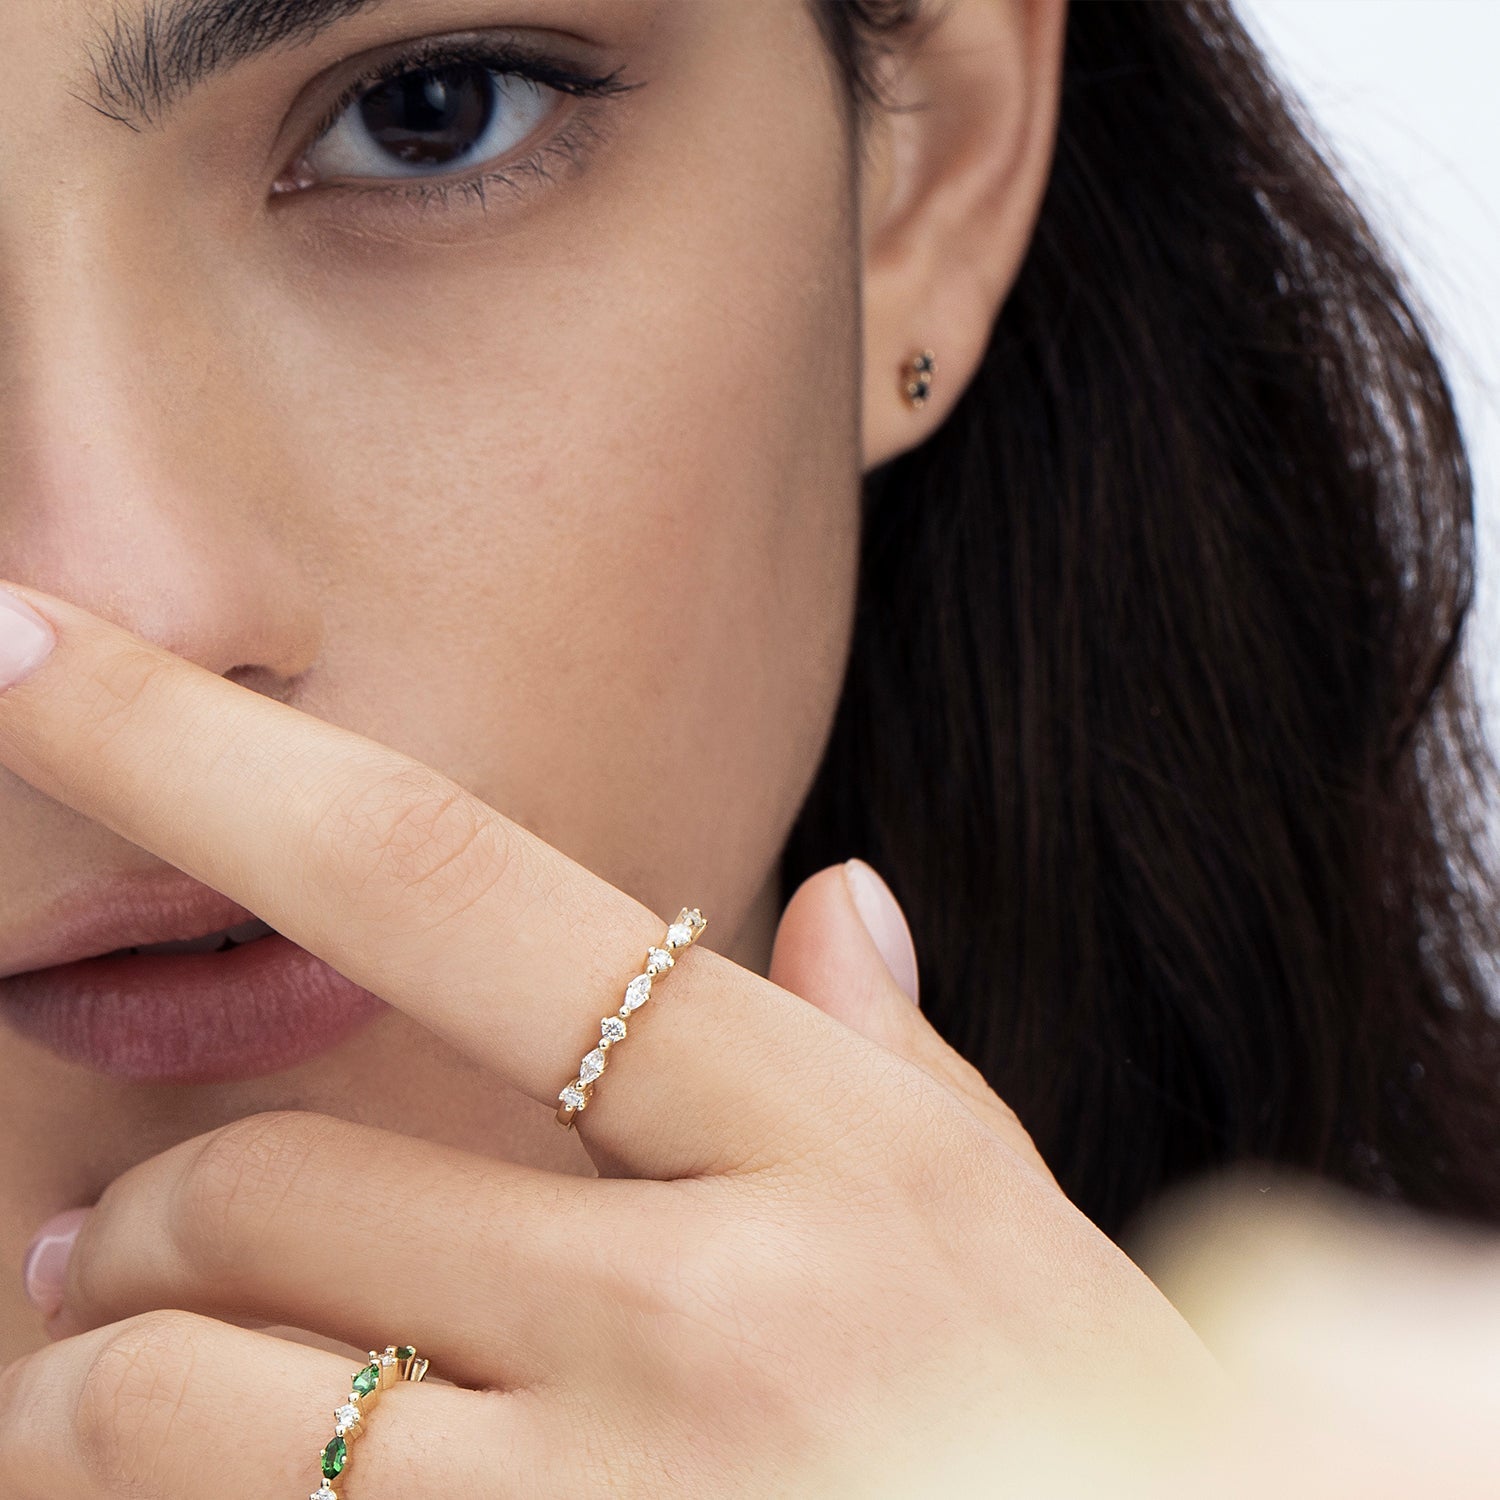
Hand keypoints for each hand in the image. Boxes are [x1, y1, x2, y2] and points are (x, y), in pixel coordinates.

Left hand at [0, 581, 1234, 1497]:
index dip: (204, 757)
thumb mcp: (1005, 1211)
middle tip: (112, 1248)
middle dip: (141, 1221)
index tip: (33, 649)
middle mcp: (712, 1300)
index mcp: (822, 1132)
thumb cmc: (1062, 1422)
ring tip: (95, 1379)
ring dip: (95, 1382)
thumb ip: (887, 1053)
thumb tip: (839, 899)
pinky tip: (194, 1494)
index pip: (448, 886)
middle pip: (278, 1187)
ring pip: (196, 1401)